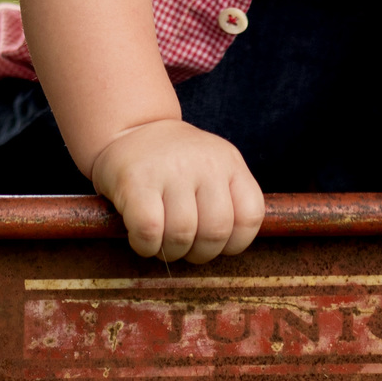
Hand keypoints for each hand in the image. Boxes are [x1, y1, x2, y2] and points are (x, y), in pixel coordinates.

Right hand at [89, 120, 264, 262]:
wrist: (131, 127)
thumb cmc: (175, 163)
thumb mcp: (212, 168)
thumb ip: (226, 201)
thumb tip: (224, 248)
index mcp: (230, 162)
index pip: (250, 216)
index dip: (234, 243)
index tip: (214, 242)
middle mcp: (205, 162)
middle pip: (215, 232)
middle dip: (199, 253)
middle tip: (184, 247)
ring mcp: (170, 169)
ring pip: (181, 235)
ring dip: (170, 252)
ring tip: (162, 242)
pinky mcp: (136, 180)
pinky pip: (149, 231)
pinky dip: (146, 246)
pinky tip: (142, 239)